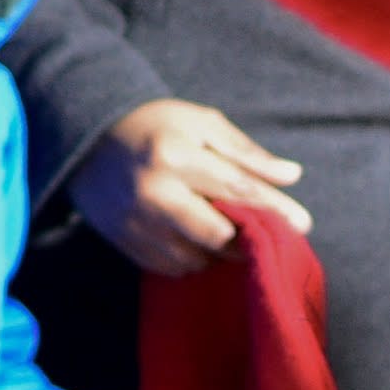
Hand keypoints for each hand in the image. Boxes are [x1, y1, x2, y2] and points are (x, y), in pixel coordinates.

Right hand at [78, 99, 306, 277]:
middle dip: (245, 238)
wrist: (87, 138)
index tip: (302, 223)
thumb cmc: (154, 125)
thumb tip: (292, 176)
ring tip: (226, 233)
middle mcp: (150, 192)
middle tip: (260, 234)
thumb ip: (245, 152)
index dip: (273, 208)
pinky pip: (170, 267)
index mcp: (173, 154)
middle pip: (216, 235)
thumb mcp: (201, 123)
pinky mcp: (122, 241)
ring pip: (195, 258)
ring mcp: (133, 221)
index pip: (235, 189)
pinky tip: (195, 239)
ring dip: (218, 252)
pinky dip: (191, 258)